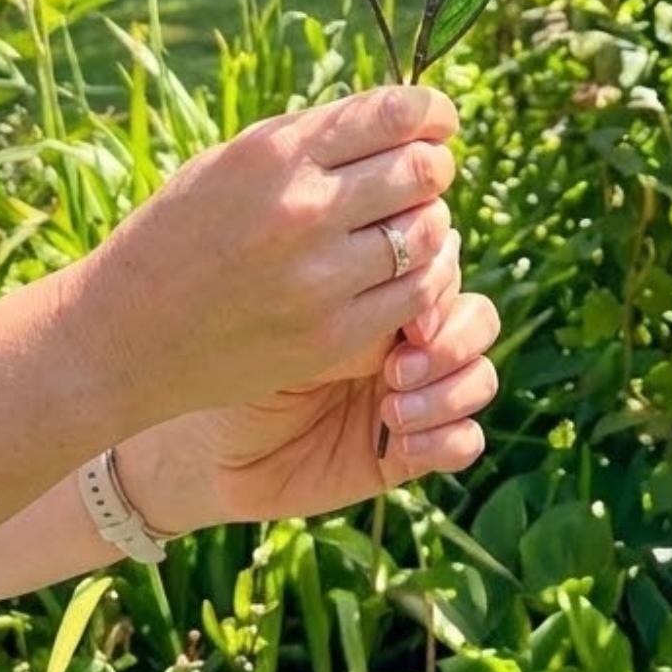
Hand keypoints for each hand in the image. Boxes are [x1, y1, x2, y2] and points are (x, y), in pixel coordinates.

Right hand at [62, 86, 461, 433]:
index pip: (395, 113)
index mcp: (276, 154)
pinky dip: (420, 277)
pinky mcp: (331, 339)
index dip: (433, 113)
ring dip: (428, 221)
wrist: (122, 336)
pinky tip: (399, 270)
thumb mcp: (234, 160)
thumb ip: (315, 138)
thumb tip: (402, 118)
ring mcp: (320, 280)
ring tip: (406, 222)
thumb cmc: (181, 233)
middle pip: (421, 171)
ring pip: (428, 233)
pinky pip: (414, 296)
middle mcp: (303, 211)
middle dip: (433, 166)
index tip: (439, 121)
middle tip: (424, 173)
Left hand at [119, 262, 500, 529]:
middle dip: (452, 333)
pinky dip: (446, 437)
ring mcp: (409, 390)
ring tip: (392, 403)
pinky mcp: (406, 450)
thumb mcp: (277, 295)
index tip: (400, 303)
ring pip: (479, 374)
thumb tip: (405, 221)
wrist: (192, 436)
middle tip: (402, 356)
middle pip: (476, 314)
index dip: (437, 278)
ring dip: (450, 386)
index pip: (442, 261)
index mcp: (377, 279)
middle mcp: (402, 333)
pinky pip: (464, 440)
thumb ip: (335, 258)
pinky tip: (398, 437)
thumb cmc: (221, 342)